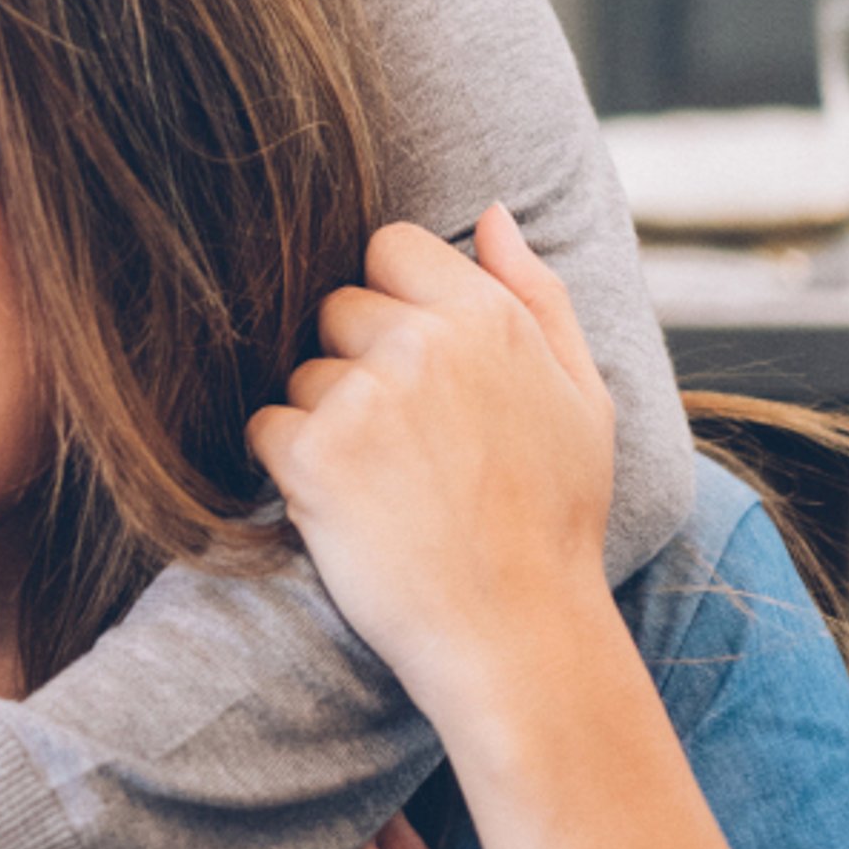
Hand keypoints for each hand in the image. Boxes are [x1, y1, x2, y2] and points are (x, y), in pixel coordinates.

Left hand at [248, 208, 613, 709]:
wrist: (517, 635)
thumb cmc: (554, 519)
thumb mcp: (582, 398)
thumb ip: (536, 295)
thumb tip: (490, 213)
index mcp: (487, 318)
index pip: (389, 245)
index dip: (394, 299)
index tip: (417, 361)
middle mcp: (423, 344)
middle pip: (336, 306)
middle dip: (357, 360)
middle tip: (410, 440)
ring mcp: (363, 397)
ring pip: (302, 372)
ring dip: (327, 419)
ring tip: (390, 482)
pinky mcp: (312, 455)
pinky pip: (267, 426)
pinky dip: (292, 465)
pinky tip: (350, 506)